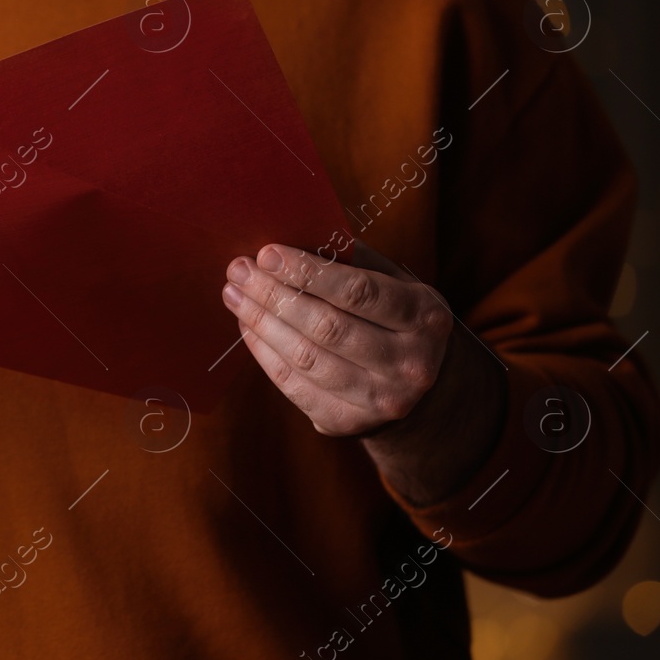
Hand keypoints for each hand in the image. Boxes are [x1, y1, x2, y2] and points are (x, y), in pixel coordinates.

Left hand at [221, 241, 453, 435]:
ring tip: (234, 294)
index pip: (358, 292)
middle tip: (239, 271)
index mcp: (424, 318)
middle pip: (326, 327)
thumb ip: (353, 261)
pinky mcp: (348, 422)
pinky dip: (264, 353)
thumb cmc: (397, 318)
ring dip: (261, 322)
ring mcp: (379, 400)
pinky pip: (294, 386)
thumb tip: (295, 237)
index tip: (267, 253)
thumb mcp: (396, 282)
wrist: (423, 388)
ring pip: (306, 358)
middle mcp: (409, 364)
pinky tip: (247, 326)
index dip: (308, 273)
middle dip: (274, 295)